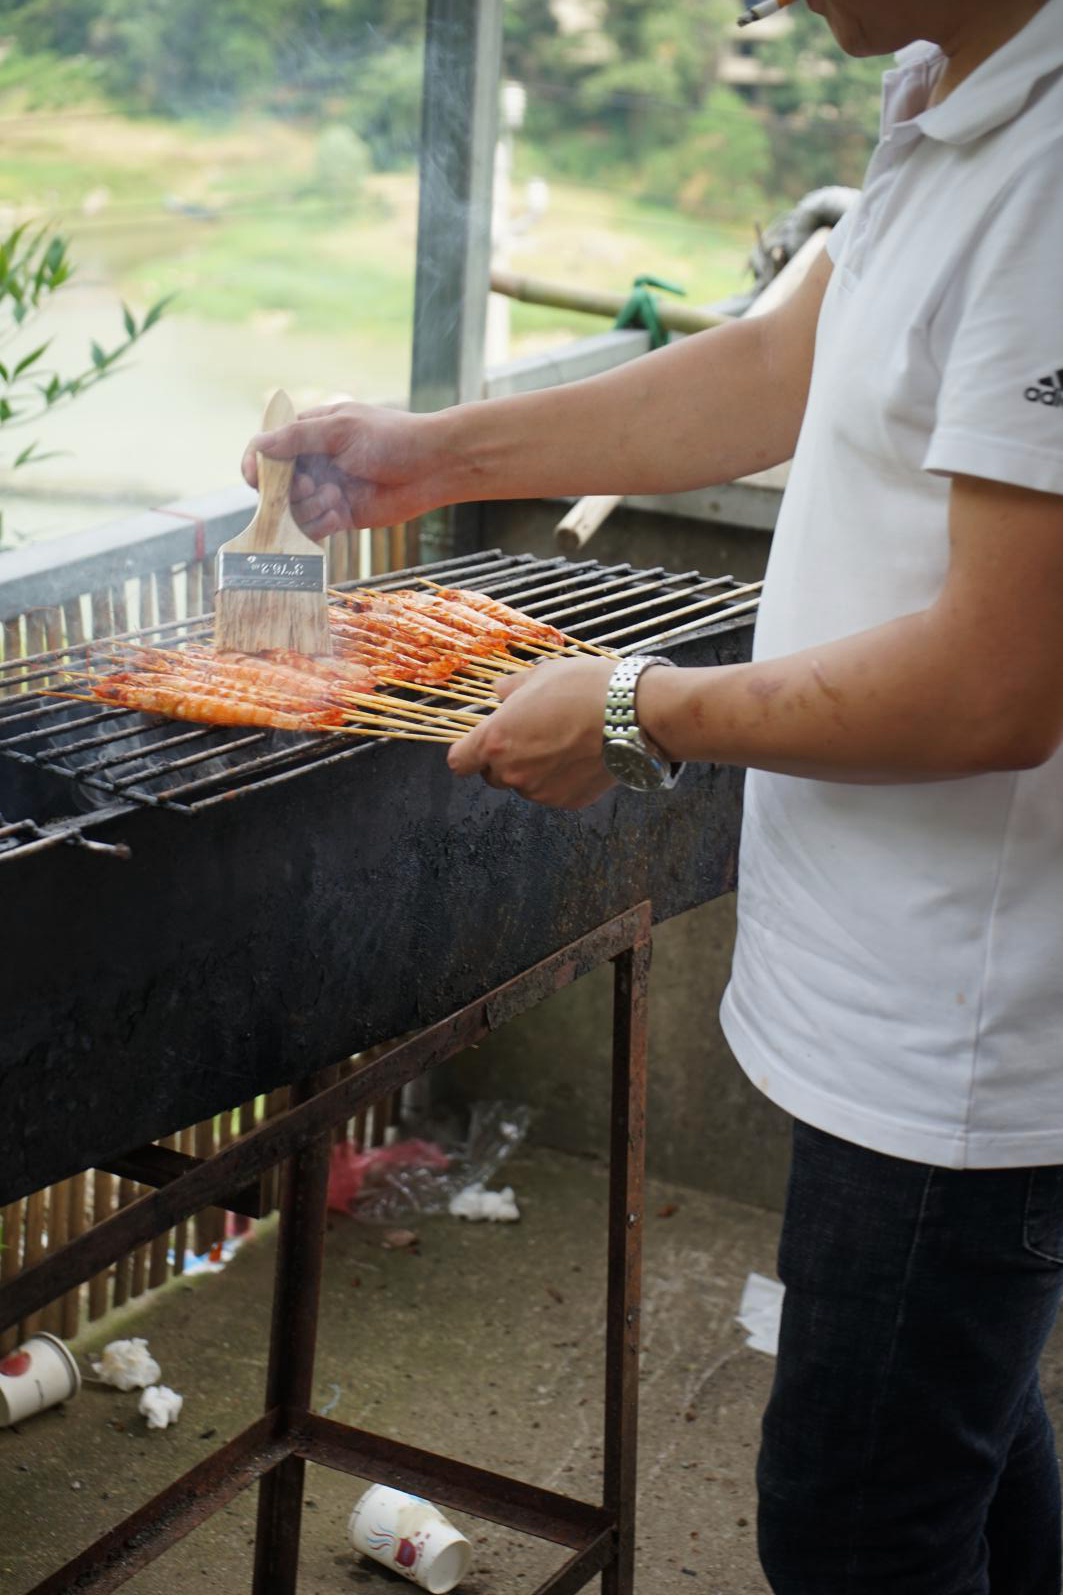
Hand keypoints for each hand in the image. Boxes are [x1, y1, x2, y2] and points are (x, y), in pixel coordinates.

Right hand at [241, 402, 450, 536]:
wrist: (433, 467)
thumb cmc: (392, 438)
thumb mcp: (342, 429)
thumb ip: (299, 438)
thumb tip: (259, 446)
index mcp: (310, 433)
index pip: (267, 449)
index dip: (257, 465)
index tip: (256, 478)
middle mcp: (313, 463)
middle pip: (276, 486)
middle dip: (287, 491)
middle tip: (310, 487)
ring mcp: (325, 491)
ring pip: (293, 510)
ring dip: (308, 508)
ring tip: (335, 498)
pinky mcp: (340, 516)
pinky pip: (313, 529)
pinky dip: (320, 525)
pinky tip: (339, 515)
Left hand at [448, 656, 616, 808]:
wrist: (631, 714)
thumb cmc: (583, 688)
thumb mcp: (541, 675)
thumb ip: (512, 688)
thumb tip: (499, 691)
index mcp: (495, 740)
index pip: (459, 762)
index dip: (467, 753)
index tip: (477, 744)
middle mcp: (512, 772)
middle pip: (492, 776)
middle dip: (504, 760)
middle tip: (531, 737)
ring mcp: (540, 791)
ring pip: (525, 785)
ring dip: (534, 770)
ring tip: (563, 743)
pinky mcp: (567, 802)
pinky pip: (554, 792)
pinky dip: (561, 780)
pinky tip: (580, 757)